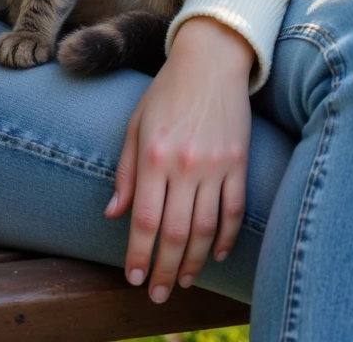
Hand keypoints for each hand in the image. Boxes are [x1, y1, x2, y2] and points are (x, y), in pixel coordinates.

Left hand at [105, 17, 252, 301]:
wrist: (211, 59)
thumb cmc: (168, 90)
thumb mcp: (136, 124)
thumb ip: (125, 172)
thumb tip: (113, 214)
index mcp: (154, 155)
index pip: (144, 219)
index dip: (139, 254)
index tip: (134, 278)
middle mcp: (185, 164)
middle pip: (175, 233)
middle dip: (164, 270)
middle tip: (158, 293)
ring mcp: (215, 165)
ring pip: (206, 230)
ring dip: (193, 262)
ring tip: (182, 280)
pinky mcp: (239, 163)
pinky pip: (235, 211)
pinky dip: (227, 238)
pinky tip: (217, 254)